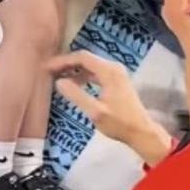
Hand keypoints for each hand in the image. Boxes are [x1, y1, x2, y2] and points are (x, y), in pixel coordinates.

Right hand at [46, 51, 172, 165]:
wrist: (142, 132)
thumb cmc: (120, 123)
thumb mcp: (95, 112)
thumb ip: (77, 95)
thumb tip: (58, 82)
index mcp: (109, 71)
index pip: (82, 57)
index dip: (63, 60)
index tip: (48, 67)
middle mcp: (113, 67)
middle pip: (86, 59)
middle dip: (66, 63)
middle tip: (49, 71)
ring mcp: (116, 73)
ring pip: (90, 65)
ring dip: (74, 69)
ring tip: (58, 77)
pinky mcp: (116, 80)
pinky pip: (96, 72)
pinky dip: (83, 75)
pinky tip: (74, 84)